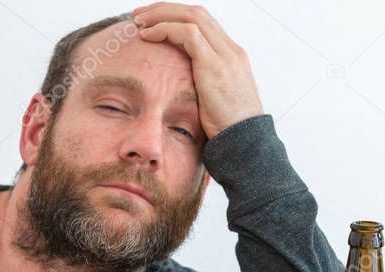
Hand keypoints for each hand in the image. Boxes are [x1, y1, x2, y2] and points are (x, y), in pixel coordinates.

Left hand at [133, 2, 264, 138]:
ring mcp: (225, 57)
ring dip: (161, 15)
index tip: (153, 22)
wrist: (245, 145)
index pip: (203, 22)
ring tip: (139, 21)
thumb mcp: (216, 102)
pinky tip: (147, 36)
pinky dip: (164, 29)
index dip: (176, 17)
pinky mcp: (214, 66)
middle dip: (165, 9)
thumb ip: (203, 86)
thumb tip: (182, 86)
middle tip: (140, 15)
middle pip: (196, 13)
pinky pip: (187, 33)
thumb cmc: (228, 131)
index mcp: (232, 57)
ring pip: (191, 16)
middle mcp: (231, 51)